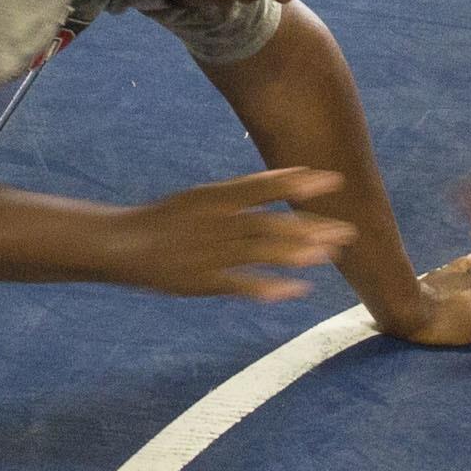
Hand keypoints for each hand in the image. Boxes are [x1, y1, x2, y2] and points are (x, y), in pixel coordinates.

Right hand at [104, 166, 353, 299]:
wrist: (122, 243)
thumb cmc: (166, 219)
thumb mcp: (201, 197)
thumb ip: (238, 196)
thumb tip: (282, 185)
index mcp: (216, 197)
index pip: (263, 186)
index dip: (298, 182)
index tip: (332, 179)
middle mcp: (217, 220)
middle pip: (270, 222)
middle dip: (310, 226)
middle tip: (347, 230)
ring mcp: (209, 250)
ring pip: (258, 251)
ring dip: (295, 252)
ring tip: (327, 256)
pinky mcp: (201, 280)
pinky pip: (239, 283)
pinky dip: (267, 286)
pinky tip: (294, 290)